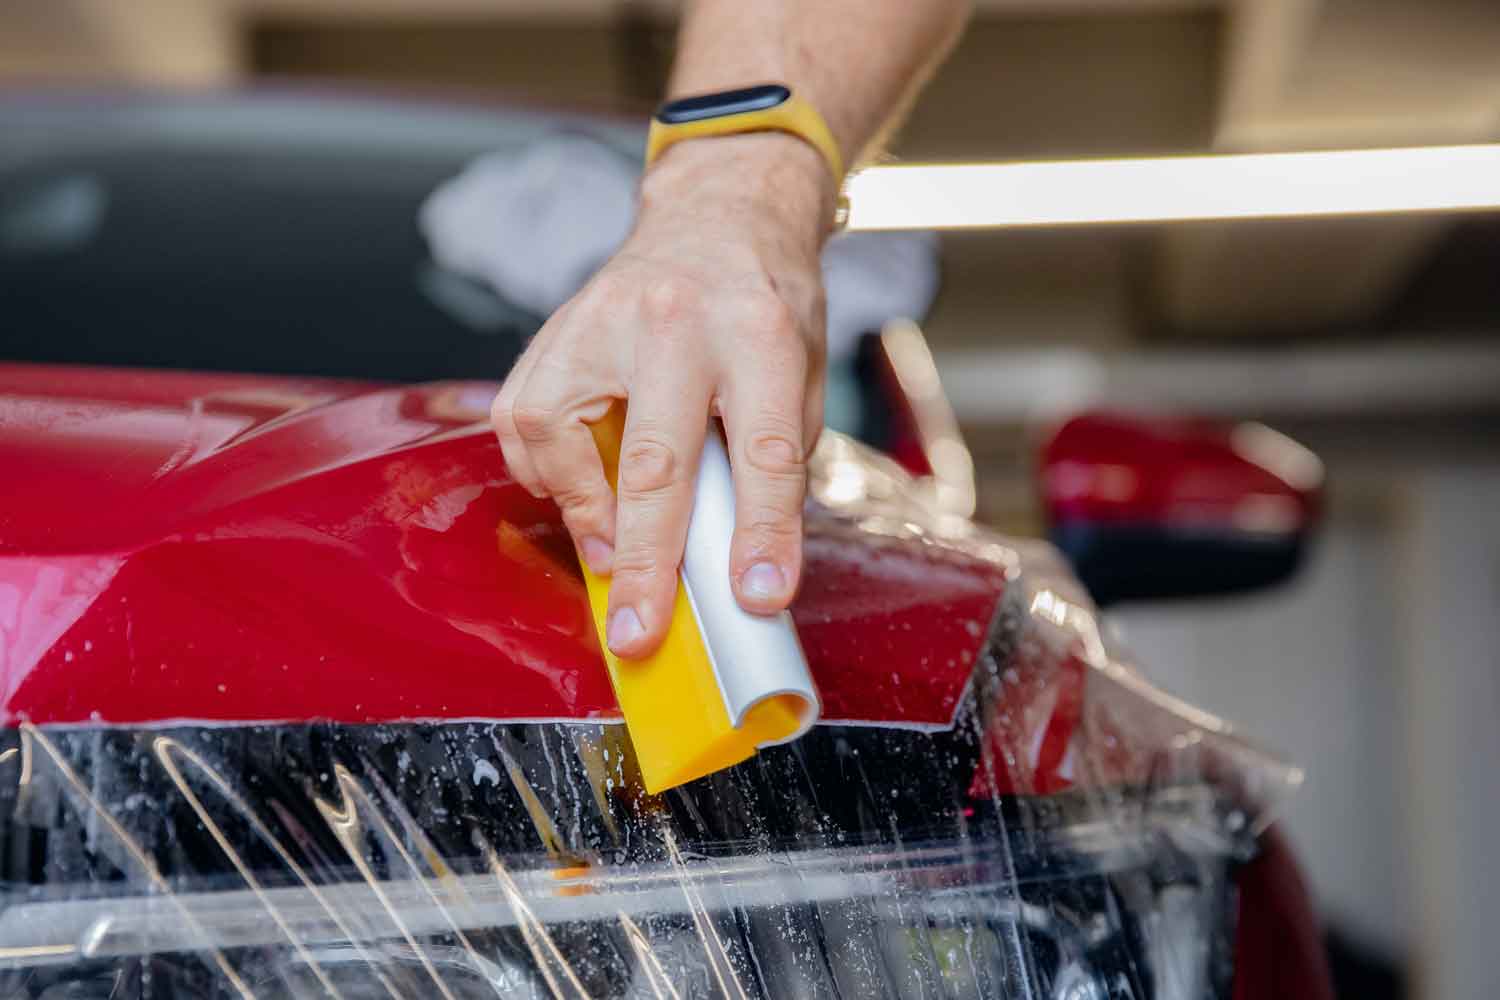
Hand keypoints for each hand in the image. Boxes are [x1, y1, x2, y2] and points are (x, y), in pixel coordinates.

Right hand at [491, 132, 832, 658]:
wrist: (719, 216)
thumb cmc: (766, 306)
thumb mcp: (805, 373)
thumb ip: (777, 456)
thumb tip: (741, 560)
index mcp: (760, 334)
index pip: (763, 450)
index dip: (761, 533)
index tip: (757, 598)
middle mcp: (675, 324)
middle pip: (652, 460)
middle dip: (646, 561)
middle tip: (638, 631)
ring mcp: (601, 322)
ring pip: (559, 438)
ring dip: (582, 516)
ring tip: (610, 554)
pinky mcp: (553, 332)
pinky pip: (522, 422)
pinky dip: (546, 474)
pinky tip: (578, 488)